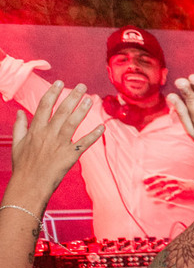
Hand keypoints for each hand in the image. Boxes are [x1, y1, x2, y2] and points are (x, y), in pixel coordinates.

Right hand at [9, 81, 102, 202]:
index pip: (45, 106)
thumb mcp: (18, 143)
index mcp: (36, 129)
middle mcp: (48, 134)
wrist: (30, 184)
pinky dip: (94, 136)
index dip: (53, 93)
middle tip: (81, 86)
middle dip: (72, 97)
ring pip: (72, 123)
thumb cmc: (23, 165)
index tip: (60, 83)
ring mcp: (60, 145)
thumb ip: (20, 126)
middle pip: (61, 111)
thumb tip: (20, 112)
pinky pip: (84, 144)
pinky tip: (102, 127)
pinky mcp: (70, 156)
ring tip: (90, 99)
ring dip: (82, 111)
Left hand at [143, 174, 193, 201]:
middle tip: (146, 188)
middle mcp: (172, 181)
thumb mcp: (172, 181)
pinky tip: (166, 200)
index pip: (158, 176)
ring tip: (154, 195)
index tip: (143, 180)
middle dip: (154, 185)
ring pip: (167, 188)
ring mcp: (177, 186)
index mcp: (169, 178)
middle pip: (161, 182)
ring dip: (160, 191)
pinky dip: (171, 197)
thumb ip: (163, 182)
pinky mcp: (181, 192)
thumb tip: (151, 184)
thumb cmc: (181, 185)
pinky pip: (175, 194)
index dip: (151, 178)